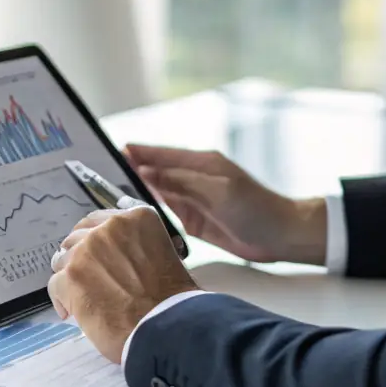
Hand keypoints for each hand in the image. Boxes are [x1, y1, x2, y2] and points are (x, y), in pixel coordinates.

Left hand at [47, 206, 198, 362]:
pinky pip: (54, 284)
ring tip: (84, 298)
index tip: (95, 255)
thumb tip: (117, 253)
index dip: (93, 239)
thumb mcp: (164, 254)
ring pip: (62, 260)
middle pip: (77, 238)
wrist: (164, 326)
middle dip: (80, 258)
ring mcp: (87, 251)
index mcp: (136, 218)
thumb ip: (137, 245)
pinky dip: (62, 300)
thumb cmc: (171, 299)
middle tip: (89, 279)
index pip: (99, 220)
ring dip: (70, 278)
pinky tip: (74, 313)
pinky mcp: (71, 276)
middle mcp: (109, 228)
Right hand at [123, 144, 326, 264]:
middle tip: (103, 173)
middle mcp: (195, 179)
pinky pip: (167, 212)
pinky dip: (151, 211)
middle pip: (156, 172)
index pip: (162, 155)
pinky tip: (135, 214)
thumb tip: (147, 172)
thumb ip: (181, 182)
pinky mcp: (195, 220)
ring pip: (159, 192)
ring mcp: (194, 199)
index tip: (115, 150)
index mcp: (201, 164)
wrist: (282, 236)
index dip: (139, 152)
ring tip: (110, 193)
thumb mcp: (217, 192)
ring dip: (138, 191)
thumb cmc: (257, 208)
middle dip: (132, 170)